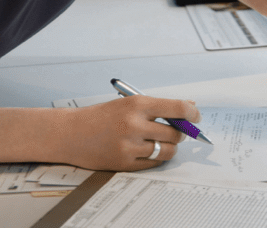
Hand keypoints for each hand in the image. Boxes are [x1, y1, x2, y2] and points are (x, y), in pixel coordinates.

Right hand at [54, 96, 200, 171]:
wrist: (70, 133)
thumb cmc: (101, 116)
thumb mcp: (129, 102)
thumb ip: (159, 106)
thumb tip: (189, 108)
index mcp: (137, 104)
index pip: (177, 108)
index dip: (192, 113)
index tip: (197, 117)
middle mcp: (134, 125)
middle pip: (175, 133)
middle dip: (181, 133)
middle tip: (178, 131)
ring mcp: (129, 146)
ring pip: (167, 151)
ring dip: (171, 147)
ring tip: (164, 142)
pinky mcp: (124, 163)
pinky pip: (153, 163)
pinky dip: (157, 158)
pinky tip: (150, 151)